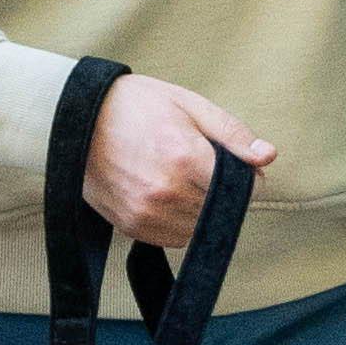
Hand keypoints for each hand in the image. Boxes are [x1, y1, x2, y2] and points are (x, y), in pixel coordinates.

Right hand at [76, 70, 284, 255]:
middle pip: (223, 211)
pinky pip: (175, 239)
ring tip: (180, 178)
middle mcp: (166, 191)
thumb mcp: (189, 105)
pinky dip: (180, 222)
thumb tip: (268, 157)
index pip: (243, 190)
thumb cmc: (136, 106)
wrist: (77, 120)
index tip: (236, 165)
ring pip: (201, 229)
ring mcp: (146, 213)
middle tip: (201, 166)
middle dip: (223, 193)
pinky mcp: (132, 227)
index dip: (247, 178)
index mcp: (185, 157)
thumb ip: (232, 134)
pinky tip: (166, 194)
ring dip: (202, 210)